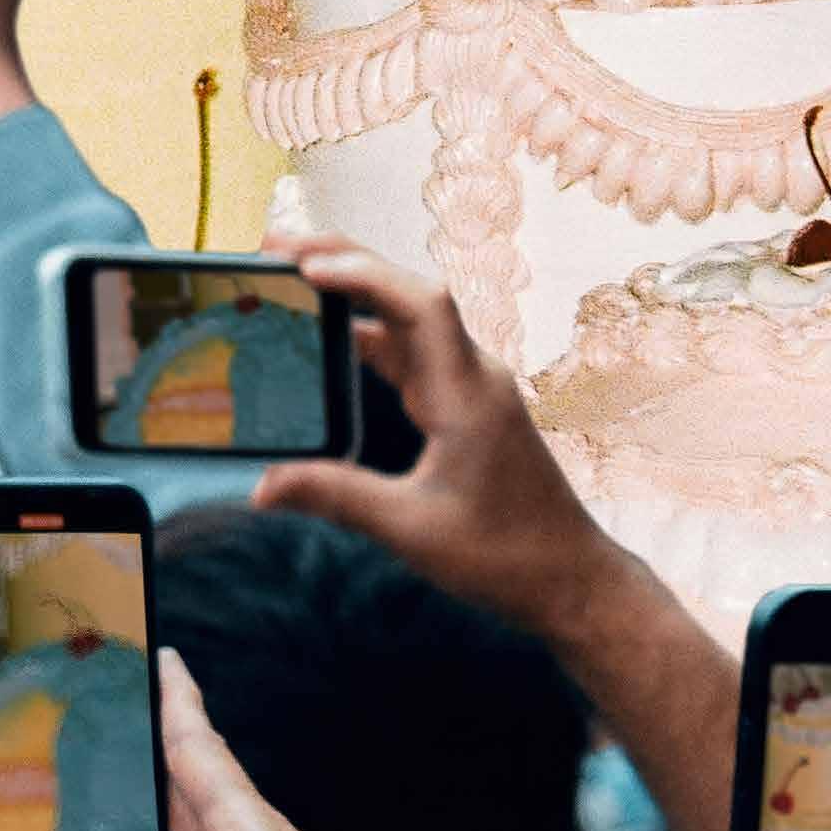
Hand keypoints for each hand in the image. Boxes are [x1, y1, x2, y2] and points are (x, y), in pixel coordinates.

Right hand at [253, 239, 622, 633]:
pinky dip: (371, 337)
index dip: (362, 274)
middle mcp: (473, 376)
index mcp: (466, 393)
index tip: (303, 267)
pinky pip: (415, 354)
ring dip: (355, 297)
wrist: (568, 577)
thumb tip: (262, 486)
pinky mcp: (468, 406)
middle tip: (276, 253)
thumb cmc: (504, 555)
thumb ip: (336, 498)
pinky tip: (334, 342)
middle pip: (409, 295)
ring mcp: (473, 388)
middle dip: (345, 265)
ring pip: (410, 322)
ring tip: (292, 283)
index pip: (419, 305)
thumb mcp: (410, 529)